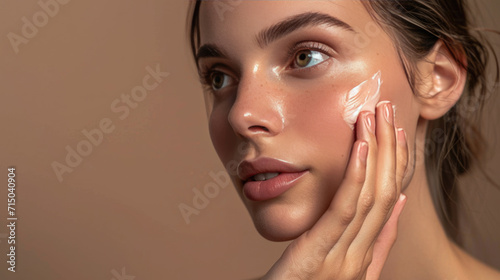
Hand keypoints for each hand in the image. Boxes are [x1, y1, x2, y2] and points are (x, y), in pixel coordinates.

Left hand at [261, 101, 408, 279]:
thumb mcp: (343, 264)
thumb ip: (374, 242)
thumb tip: (398, 208)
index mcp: (366, 258)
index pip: (392, 202)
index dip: (399, 164)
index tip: (398, 132)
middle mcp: (361, 258)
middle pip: (386, 194)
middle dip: (390, 148)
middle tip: (388, 110)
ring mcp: (344, 260)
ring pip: (370, 196)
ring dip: (376, 152)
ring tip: (376, 117)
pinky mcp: (319, 255)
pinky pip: (343, 210)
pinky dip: (356, 177)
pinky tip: (360, 148)